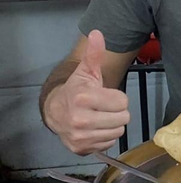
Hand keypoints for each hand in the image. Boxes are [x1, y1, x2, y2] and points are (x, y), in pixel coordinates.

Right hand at [45, 30, 129, 154]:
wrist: (55, 112)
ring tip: (100, 117)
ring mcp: (80, 137)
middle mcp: (80, 120)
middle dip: (117, 112)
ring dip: (113, 124)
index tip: (105, 95)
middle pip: (123, 118)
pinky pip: (109, 143)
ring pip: (118, 132)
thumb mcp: (86, 71)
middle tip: (105, 107)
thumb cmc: (76, 90)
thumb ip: (94, 54)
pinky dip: (105, 137)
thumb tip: (97, 33)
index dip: (117, 98)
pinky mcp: (81, 149)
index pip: (122, 101)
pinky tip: (96, 128)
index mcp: (83, 98)